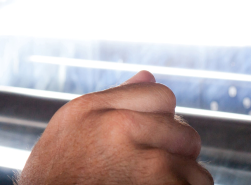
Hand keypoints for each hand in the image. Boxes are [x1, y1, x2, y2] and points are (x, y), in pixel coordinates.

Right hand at [18, 71, 211, 184]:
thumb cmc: (55, 179)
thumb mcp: (72, 131)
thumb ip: (110, 102)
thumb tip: (147, 75)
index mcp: (93, 108)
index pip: (161, 95)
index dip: (161, 122)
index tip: (148, 145)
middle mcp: (118, 127)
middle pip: (185, 133)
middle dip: (177, 157)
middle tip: (152, 177)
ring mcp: (144, 161)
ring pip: (195, 171)